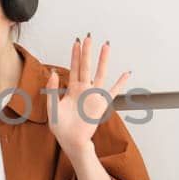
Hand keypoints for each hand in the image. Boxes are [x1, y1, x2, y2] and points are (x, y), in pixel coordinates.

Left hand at [45, 34, 130, 151]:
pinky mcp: (102, 104)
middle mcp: (83, 90)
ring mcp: (93, 96)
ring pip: (100, 73)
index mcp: (71, 90)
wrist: (72, 141)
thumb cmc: (61, 128)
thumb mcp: (52, 107)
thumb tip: (53, 73)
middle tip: (88, 37)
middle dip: (87, 52)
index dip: (75, 55)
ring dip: (103, 60)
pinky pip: (113, 91)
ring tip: (106, 46)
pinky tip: (126, 73)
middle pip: (86, 66)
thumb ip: (52, 90)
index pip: (73, 68)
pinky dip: (120, 83)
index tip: (76, 42)